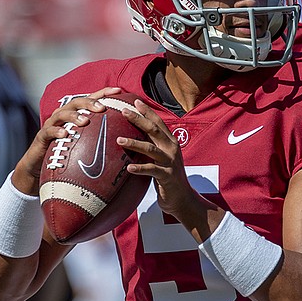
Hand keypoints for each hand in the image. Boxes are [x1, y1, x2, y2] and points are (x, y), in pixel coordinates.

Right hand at [12, 87, 121, 194]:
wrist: (40, 164)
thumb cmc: (66, 151)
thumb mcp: (84, 142)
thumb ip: (99, 135)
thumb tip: (125, 137)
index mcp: (75, 113)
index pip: (90, 99)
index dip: (103, 93)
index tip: (118, 90)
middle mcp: (63, 115)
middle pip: (76, 102)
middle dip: (89, 103)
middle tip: (102, 108)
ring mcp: (51, 124)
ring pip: (62, 114)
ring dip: (74, 116)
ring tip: (85, 121)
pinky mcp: (42, 136)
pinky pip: (49, 131)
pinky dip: (57, 131)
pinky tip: (66, 134)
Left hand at [117, 98, 199, 220]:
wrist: (182, 198)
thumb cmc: (168, 177)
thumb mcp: (162, 158)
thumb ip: (152, 146)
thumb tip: (134, 137)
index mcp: (171, 143)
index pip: (159, 123)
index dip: (147, 112)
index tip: (135, 102)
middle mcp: (171, 149)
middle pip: (154, 130)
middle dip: (139, 120)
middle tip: (124, 112)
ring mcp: (170, 163)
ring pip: (151, 149)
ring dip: (134, 143)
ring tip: (119, 140)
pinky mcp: (167, 177)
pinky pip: (151, 170)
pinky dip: (140, 168)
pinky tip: (128, 167)